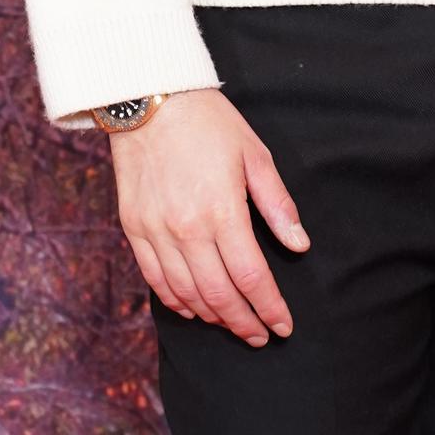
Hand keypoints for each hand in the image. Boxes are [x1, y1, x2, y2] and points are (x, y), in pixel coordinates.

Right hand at [108, 87, 311, 346]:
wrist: (148, 98)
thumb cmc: (208, 122)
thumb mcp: (254, 154)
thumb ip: (277, 204)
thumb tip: (300, 244)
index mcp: (222, 211)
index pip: (251, 277)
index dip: (270, 308)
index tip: (283, 326)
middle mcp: (186, 229)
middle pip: (219, 295)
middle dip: (244, 322)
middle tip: (260, 335)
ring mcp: (156, 231)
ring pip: (186, 294)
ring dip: (212, 317)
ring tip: (232, 323)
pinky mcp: (134, 228)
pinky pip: (155, 280)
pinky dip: (176, 301)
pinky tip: (192, 308)